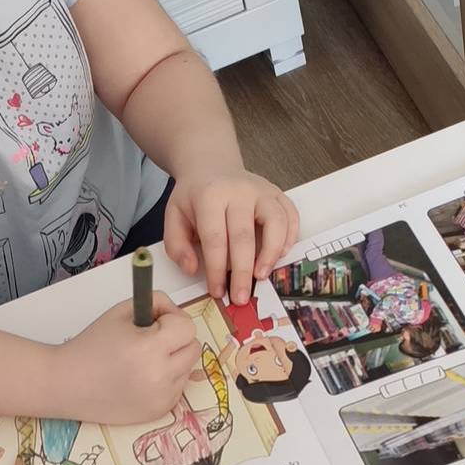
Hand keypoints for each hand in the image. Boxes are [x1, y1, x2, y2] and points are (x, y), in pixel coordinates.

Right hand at [58, 294, 199, 425]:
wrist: (67, 384)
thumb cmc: (90, 346)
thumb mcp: (120, 312)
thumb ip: (153, 303)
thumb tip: (174, 310)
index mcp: (149, 348)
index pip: (187, 327)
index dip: (172, 318)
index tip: (156, 319)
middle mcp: (159, 376)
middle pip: (193, 348)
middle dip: (178, 338)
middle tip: (153, 338)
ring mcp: (161, 398)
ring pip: (187, 369)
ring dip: (174, 359)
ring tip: (144, 359)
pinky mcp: (158, 412)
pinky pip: (178, 388)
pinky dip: (167, 379)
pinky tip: (142, 377)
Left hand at [164, 173, 299, 303]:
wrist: (211, 166)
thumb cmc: (194, 197)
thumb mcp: (173, 216)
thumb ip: (177, 245)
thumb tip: (193, 269)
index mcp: (210, 196)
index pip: (215, 237)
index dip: (217, 268)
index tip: (217, 291)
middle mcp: (239, 190)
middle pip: (245, 235)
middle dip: (242, 271)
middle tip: (240, 297)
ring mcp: (262, 190)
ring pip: (276, 222)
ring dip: (271, 254)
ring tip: (261, 277)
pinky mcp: (277, 193)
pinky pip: (291, 214)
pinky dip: (290, 236)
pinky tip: (280, 255)